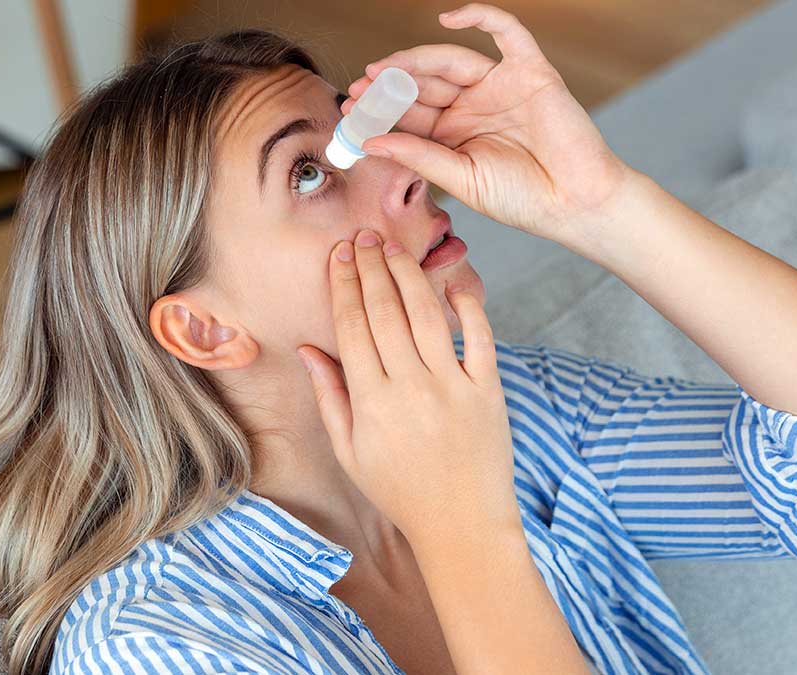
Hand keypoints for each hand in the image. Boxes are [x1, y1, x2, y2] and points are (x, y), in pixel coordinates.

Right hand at [296, 229, 521, 545]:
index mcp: (372, 402)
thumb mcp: (351, 451)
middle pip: (386, 312)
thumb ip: (331, 397)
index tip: (339, 256)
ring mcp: (453, 385)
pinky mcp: (487, 389)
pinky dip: (468, 305)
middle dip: (371, 268)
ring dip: (409, 275)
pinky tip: (453, 282)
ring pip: (427, 315)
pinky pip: (480, 337)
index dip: (344, 286)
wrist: (462, 523)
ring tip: (394, 249)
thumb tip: (309, 350)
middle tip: (363, 237)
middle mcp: (411, 387)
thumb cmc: (401, 491)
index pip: (353, 327)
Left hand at [343, 2, 635, 242]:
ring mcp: (500, 86)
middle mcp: (473, 107)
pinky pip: (506, 32)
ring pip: (451, 60)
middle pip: (424, 84)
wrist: (577, 203)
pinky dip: (480, 18)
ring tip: (385, 70)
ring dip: (416, 60)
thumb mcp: (463, 180)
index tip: (350, 111)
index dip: (380, 110)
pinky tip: (448, 20)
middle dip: (391, 84)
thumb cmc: (524, 200)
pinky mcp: (530, 71)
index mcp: (455, 136)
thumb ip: (420, 157)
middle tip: (361, 87)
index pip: (410, 115)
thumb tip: (371, 142)